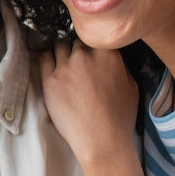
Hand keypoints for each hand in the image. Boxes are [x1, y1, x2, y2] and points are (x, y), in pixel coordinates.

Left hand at [37, 41, 139, 166]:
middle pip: (77, 39)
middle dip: (78, 48)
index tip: (91, 49)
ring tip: (65, 64)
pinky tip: (49, 62)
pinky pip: (43, 57)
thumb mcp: (131, 84)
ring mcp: (65, 66)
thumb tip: (110, 56)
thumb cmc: (120, 116)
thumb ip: (118, 64)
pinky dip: (46, 57)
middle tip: (78, 60)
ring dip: (63, 52)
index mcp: (108, 53)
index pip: (96, 35)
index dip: (94, 42)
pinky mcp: (49, 79)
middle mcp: (85, 55)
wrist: (102, 140)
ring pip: (60, 45)